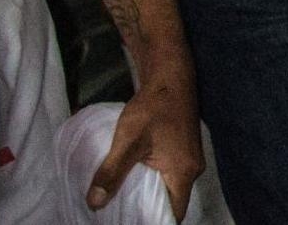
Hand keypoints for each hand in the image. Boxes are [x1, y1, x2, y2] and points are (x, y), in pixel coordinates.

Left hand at [89, 73, 201, 218]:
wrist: (171, 76)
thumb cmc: (153, 108)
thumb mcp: (128, 140)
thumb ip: (111, 173)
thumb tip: (95, 204)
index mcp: (182, 172)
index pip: (172, 213)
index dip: (151, 222)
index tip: (128, 223)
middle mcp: (191, 169)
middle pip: (170, 203)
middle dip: (145, 213)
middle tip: (118, 218)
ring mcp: (188, 159)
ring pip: (168, 189)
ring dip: (147, 198)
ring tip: (120, 203)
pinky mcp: (181, 150)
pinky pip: (168, 176)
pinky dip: (151, 184)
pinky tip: (130, 182)